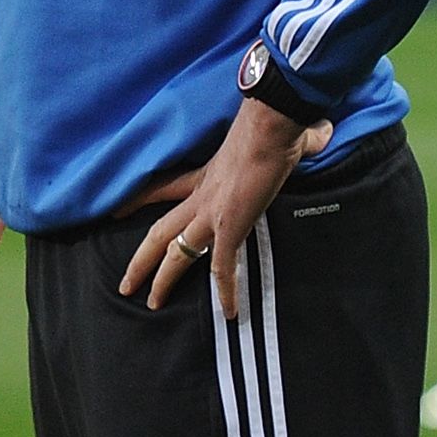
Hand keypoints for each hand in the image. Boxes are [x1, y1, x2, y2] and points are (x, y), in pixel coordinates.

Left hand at [121, 97, 333, 317]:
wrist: (272, 122)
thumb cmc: (275, 123)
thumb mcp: (275, 136)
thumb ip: (295, 140)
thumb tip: (319, 131)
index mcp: (206, 176)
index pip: (162, 189)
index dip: (138, 201)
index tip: (117, 211)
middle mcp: (201, 198)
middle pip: (158, 233)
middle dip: (140, 261)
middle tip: (125, 284)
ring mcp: (212, 214)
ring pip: (175, 254)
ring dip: (162, 281)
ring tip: (150, 304)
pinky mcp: (230, 226)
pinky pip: (223, 268)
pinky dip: (226, 291)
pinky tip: (229, 313)